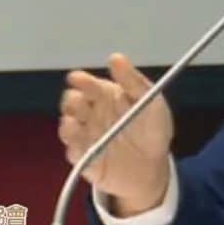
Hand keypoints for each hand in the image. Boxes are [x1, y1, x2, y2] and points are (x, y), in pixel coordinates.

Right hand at [58, 53, 173, 216]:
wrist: (154, 166)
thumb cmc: (152, 129)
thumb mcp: (152, 102)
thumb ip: (133, 81)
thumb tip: (116, 57)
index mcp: (105, 96)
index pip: (89, 85)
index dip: (81, 80)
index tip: (76, 78)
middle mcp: (91, 114)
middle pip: (74, 104)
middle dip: (72, 101)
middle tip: (77, 100)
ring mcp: (86, 137)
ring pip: (69, 128)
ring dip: (69, 124)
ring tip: (74, 122)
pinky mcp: (85, 159)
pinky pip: (75, 153)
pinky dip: (75, 148)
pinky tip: (79, 144)